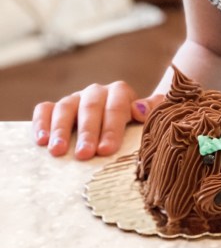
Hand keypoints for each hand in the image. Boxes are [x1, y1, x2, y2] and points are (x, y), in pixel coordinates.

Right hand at [32, 82, 164, 160]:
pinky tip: (41, 140)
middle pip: (90, 109)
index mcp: (120, 92)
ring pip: (65, 108)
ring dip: (61, 130)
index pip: (116, 108)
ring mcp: (75, 98)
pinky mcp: (56, 107)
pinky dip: (41, 122)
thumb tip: (140, 110)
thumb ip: (152, 112)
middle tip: (84, 154)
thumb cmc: (134, 125)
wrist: (120, 120)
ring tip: (58, 152)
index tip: (106, 150)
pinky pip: (45, 109)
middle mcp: (96, 92)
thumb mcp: (147, 118)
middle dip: (87, 133)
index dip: (111, 129)